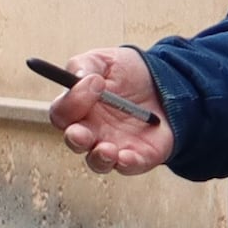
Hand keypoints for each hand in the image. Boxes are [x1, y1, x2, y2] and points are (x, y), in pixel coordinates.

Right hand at [52, 46, 176, 175]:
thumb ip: (85, 65)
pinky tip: (126, 157)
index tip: (95, 82)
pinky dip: (126, 164)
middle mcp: (91, 131)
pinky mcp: (136, 157)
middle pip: (75, 142)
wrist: (165, 84)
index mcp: (78, 108)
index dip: (72, 101)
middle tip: (81, 133)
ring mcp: (112, 146)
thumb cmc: (128, 72)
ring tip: (107, 150)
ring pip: (97, 162)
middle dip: (76, 139)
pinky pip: (128, 166)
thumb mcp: (106, 60)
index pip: (62, 113)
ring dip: (99, 158)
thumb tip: (78, 78)